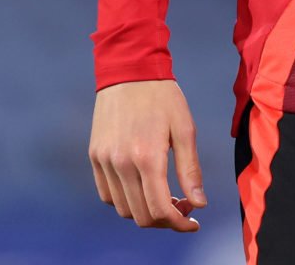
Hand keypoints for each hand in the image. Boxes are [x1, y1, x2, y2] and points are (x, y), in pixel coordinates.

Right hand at [89, 79, 207, 230]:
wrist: (129, 69)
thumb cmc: (163, 96)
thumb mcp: (185, 129)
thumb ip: (190, 170)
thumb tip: (200, 204)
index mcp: (147, 156)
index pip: (160, 209)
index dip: (179, 224)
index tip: (194, 222)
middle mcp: (121, 163)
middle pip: (140, 216)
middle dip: (165, 220)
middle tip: (183, 207)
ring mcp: (104, 160)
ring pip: (123, 209)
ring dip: (145, 212)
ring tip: (165, 196)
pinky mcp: (95, 156)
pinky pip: (107, 194)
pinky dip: (125, 200)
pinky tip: (143, 187)